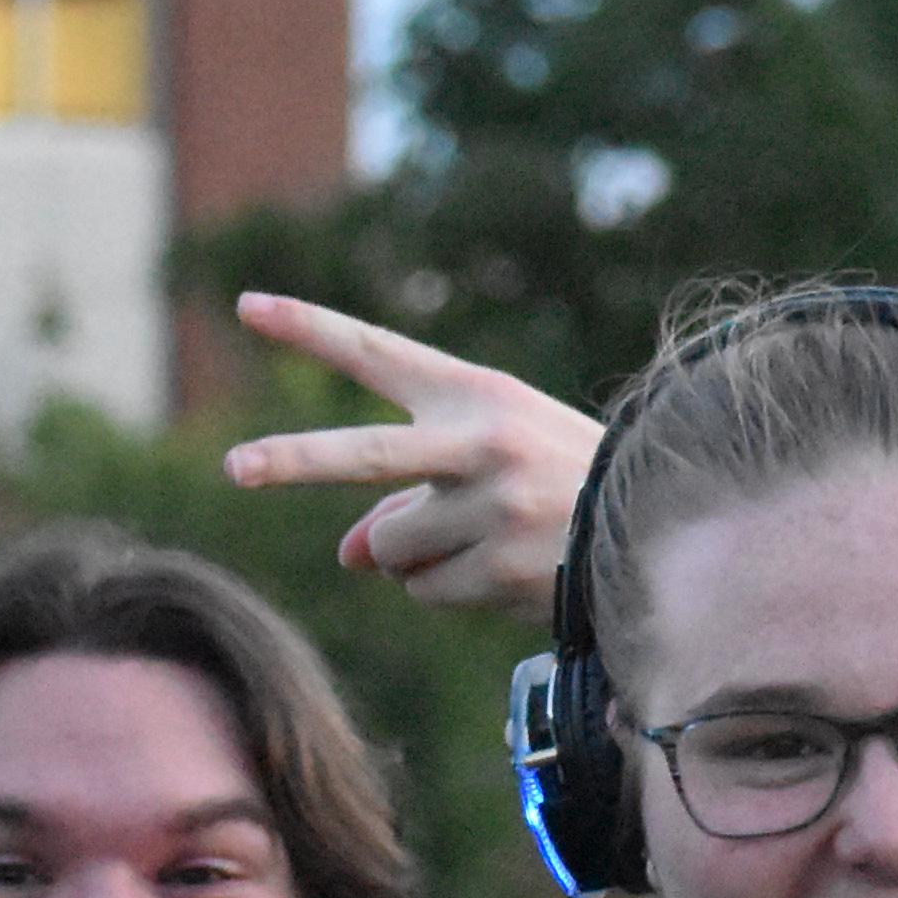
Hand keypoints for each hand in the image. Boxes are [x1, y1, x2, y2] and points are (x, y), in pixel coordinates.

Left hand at [215, 293, 599, 608]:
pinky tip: (500, 574)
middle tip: (237, 468)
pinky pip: (425, 591)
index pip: (379, 355)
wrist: (660, 525)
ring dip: (412, 557)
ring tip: (481, 542)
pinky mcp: (504, 564)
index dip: (311, 330)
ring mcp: (494, 505)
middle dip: (294, 460)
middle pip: (366, 455)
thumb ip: (408, 492)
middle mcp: (482, 441)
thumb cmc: (560, 483)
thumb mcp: (488, 464)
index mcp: (476, 393)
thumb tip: (347, 554)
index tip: (248, 307)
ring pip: (391, 546)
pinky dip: (445, 590)